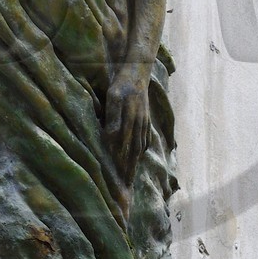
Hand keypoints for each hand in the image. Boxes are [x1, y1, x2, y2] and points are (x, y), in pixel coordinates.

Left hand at [105, 69, 149, 183]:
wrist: (137, 71)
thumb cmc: (122, 85)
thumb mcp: (114, 97)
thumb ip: (114, 117)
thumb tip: (112, 137)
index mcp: (132, 122)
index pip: (126, 149)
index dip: (123, 165)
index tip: (120, 181)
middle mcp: (139, 125)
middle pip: (134, 152)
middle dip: (130, 170)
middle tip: (126, 187)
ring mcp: (144, 123)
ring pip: (139, 147)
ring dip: (135, 162)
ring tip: (131, 176)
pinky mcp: (145, 119)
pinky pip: (144, 139)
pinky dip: (141, 150)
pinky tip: (138, 155)